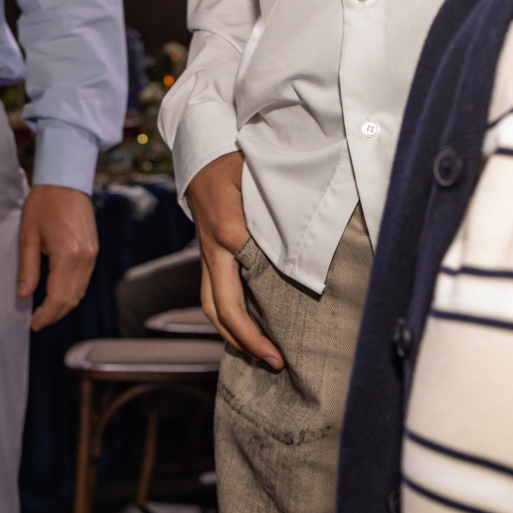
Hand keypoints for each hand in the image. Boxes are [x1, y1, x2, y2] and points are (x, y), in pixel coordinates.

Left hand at [17, 183, 100, 330]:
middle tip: (37, 321)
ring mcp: (92, 254)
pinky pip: (83, 280)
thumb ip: (27, 268)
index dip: (46, 315)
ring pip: (80, 292)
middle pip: (72, 299)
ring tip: (44, 311)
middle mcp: (85, 258)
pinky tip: (56, 293)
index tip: (33, 324)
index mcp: (68, 255)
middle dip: (55, 314)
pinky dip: (71, 291)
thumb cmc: (43, 203)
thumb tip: (23, 295)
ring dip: (63, 305)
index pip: (58, 297)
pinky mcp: (93, 250)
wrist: (66, 181)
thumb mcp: (27, 236)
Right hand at [187, 150, 280, 368]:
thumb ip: (283, 210)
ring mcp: (208, 252)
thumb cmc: (239, 159)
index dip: (256, 327)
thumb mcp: (263, 177)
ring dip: (233, 334)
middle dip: (246, 340)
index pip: (240, 291)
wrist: (204, 150)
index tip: (279, 349)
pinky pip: (214, 292)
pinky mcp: (209, 253)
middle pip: (220, 307)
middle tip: (276, 362)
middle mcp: (213, 249)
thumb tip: (308, 247)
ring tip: (261, 355)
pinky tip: (249, 331)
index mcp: (227, 232)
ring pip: (212, 304)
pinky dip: (229, 316)